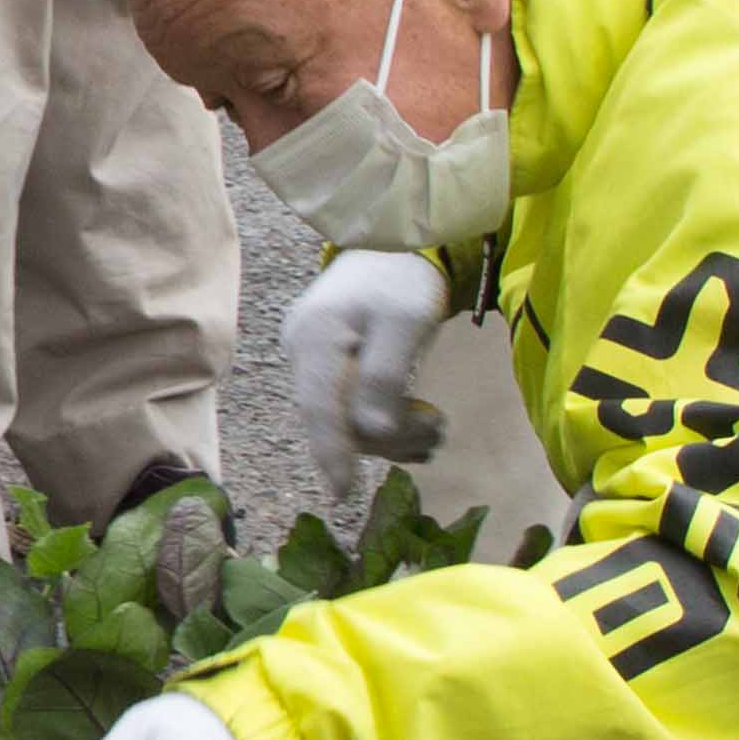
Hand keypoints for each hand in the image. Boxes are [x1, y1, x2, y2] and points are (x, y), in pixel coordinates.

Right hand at [281, 249, 451, 475]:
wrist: (392, 246)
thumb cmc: (403, 280)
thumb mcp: (406, 322)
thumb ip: (386, 376)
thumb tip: (374, 433)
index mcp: (316, 336)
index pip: (317, 406)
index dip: (331, 452)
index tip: (344, 493)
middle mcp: (302, 349)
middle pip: (333, 418)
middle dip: (384, 439)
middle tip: (436, 431)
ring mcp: (309, 358)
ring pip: (343, 418)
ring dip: (388, 434)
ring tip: (433, 429)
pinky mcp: (324, 365)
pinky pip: (347, 406)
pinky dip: (382, 421)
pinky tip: (414, 423)